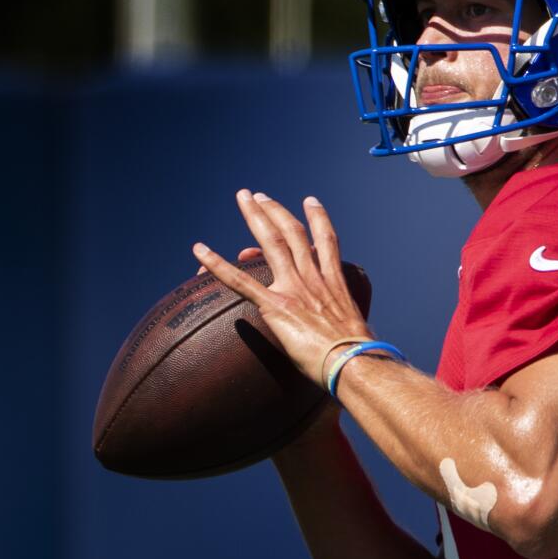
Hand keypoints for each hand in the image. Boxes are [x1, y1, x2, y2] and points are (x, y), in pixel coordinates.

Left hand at [193, 190, 372, 389]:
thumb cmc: (358, 358)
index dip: (318, 219)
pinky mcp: (275, 305)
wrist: (354, 362)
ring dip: (255, 216)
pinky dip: (216, 264)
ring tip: (243, 198)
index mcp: (334, 282)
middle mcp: (313, 277)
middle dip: (275, 210)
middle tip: (260, 196)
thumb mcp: (356, 332)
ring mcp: (294, 288)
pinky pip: (239, 280)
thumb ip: (345, 323)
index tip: (309, 202)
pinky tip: (200, 250)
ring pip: (271, 242)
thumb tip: (345, 335)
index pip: (326, 242)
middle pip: (293, 232)